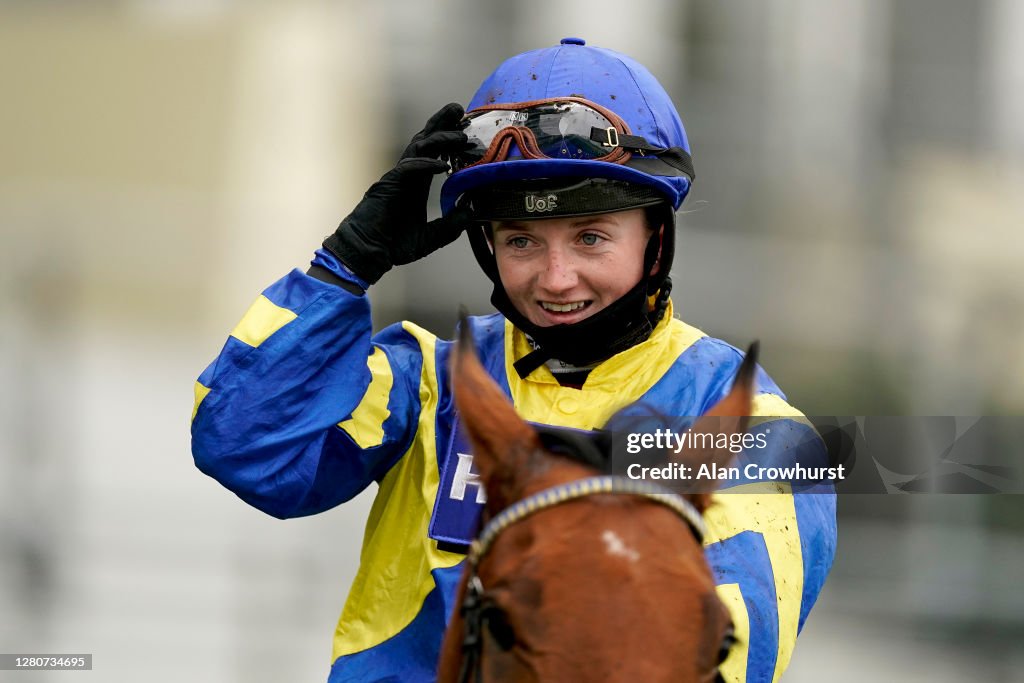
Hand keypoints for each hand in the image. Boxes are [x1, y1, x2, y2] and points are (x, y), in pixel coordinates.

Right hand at [323, 103, 473, 283]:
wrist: (369, 253)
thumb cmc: (393, 245)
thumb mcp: (432, 237)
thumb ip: (452, 224)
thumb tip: (471, 210)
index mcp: (416, 184)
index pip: (433, 153)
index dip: (448, 139)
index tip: (466, 129)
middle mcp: (407, 175)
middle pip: (425, 141)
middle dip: (442, 124)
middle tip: (459, 109)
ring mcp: (397, 178)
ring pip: (418, 148)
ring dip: (439, 138)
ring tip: (459, 134)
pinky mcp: (389, 185)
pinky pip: (409, 168)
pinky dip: (426, 164)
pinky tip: (442, 165)